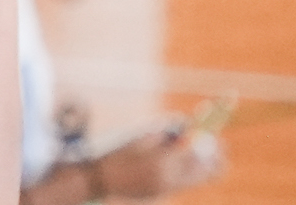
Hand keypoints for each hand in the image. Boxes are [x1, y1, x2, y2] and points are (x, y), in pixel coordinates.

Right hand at [96, 128, 225, 197]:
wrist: (101, 178)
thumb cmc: (119, 151)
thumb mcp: (141, 135)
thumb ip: (166, 129)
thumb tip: (189, 123)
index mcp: (164, 160)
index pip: (199, 151)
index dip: (210, 142)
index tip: (214, 134)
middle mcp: (171, 178)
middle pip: (207, 170)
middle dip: (215, 157)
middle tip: (214, 145)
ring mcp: (169, 189)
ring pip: (199, 178)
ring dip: (202, 165)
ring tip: (190, 152)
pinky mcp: (165, 194)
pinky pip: (185, 183)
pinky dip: (187, 172)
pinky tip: (173, 163)